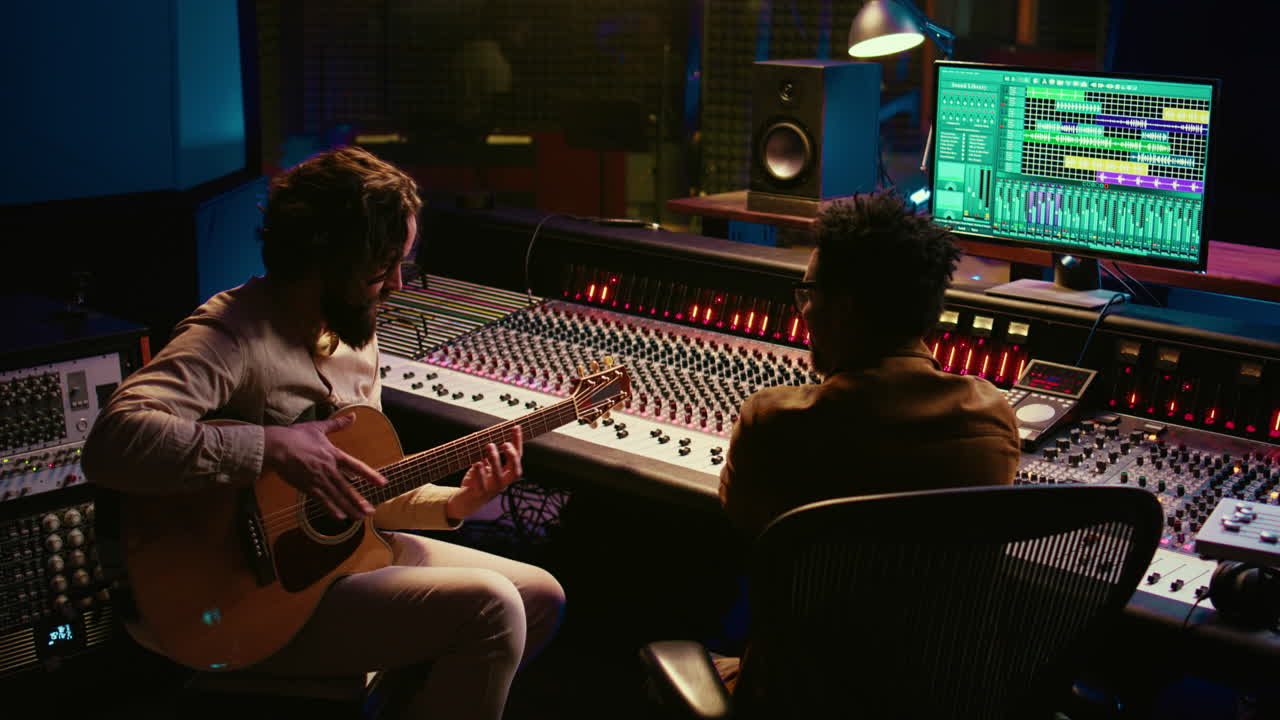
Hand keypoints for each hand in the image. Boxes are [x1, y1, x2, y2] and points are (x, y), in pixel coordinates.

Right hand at [262, 413, 386, 519]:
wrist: (275, 446)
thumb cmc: (295, 435)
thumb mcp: (318, 427)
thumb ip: (337, 424)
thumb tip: (353, 415)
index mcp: (333, 454)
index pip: (357, 466)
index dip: (370, 475)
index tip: (382, 483)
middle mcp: (329, 469)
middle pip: (348, 488)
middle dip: (360, 501)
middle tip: (371, 512)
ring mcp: (318, 479)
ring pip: (337, 497)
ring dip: (349, 508)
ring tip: (360, 517)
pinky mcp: (306, 487)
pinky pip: (321, 500)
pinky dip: (331, 509)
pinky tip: (340, 517)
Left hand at [446, 425, 522, 521]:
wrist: (465, 502)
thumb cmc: (478, 481)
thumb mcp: (486, 466)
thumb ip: (491, 456)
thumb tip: (493, 437)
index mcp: (506, 474)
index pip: (517, 458)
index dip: (518, 443)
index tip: (516, 427)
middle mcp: (502, 483)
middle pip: (514, 471)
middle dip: (512, 457)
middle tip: (504, 443)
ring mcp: (491, 489)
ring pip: (498, 477)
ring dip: (495, 460)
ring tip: (489, 445)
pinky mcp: (479, 494)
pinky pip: (481, 485)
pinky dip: (480, 473)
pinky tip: (477, 462)